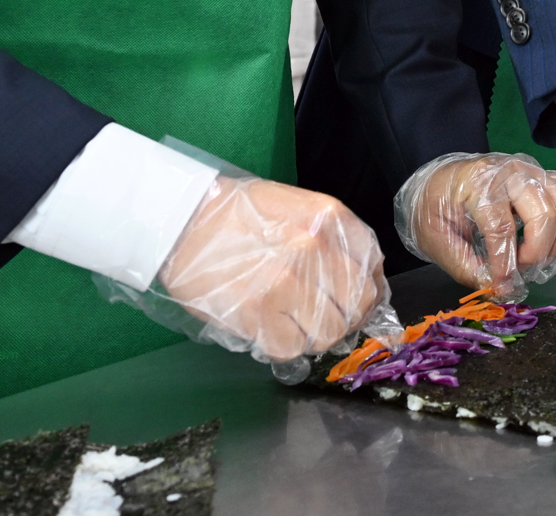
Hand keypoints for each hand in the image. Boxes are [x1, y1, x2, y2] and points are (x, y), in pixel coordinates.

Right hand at [159, 176, 385, 364]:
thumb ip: (335, 238)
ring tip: (297, 324)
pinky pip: (291, 348)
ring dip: (317, 335)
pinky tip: (273, 329)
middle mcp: (314, 250)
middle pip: (358, 304)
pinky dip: (286, 346)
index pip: (372, 265)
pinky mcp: (256, 315)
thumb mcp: (299, 207)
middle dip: (349, 317)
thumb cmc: (240, 212)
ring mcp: (285, 284)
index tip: (358, 300)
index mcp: (328, 218)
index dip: (369, 289)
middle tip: (329, 318)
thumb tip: (366, 278)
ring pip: (329, 333)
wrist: (183, 219)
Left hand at [395, 152, 555, 298]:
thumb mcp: (436, 239)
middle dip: (536, 253)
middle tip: (521, 273)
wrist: (438, 180)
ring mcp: (532, 171)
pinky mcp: (544, 177)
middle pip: (543, 214)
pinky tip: (552, 237)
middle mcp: (511, 171)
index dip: (506, 264)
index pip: (502, 228)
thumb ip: (465, 267)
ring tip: (537, 262)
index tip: (503, 286)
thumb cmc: (434, 207)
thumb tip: (499, 288)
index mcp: (479, 182)